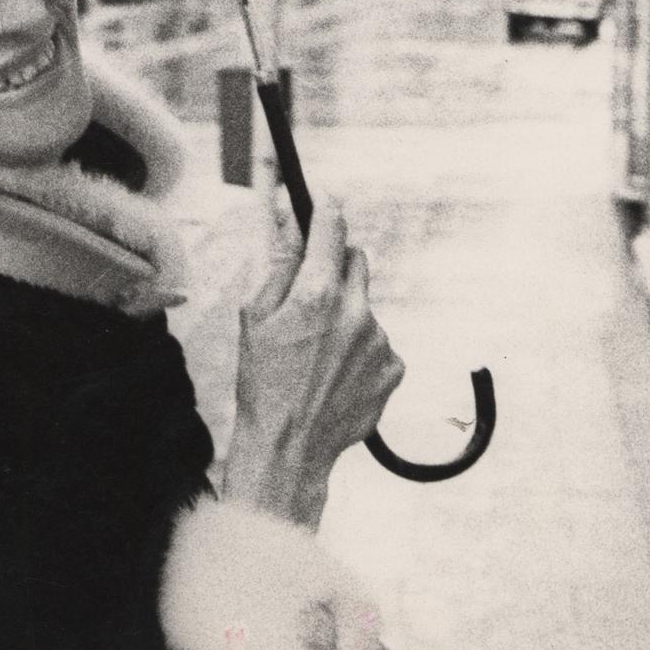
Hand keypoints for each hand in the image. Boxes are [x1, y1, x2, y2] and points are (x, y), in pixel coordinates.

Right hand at [222, 194, 403, 527]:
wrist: (289, 447)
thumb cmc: (262, 379)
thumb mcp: (255, 314)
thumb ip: (278, 260)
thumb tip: (286, 214)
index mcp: (317, 293)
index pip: (331, 226)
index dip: (324, 209)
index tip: (322, 202)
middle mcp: (356, 311)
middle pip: (356, 260)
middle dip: (334, 265)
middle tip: (310, 292)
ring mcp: (379, 341)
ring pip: (365, 303)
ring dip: (346, 311)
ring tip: (317, 348)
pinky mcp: (393, 368)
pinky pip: (379, 340)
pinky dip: (360, 347)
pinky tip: (335, 370)